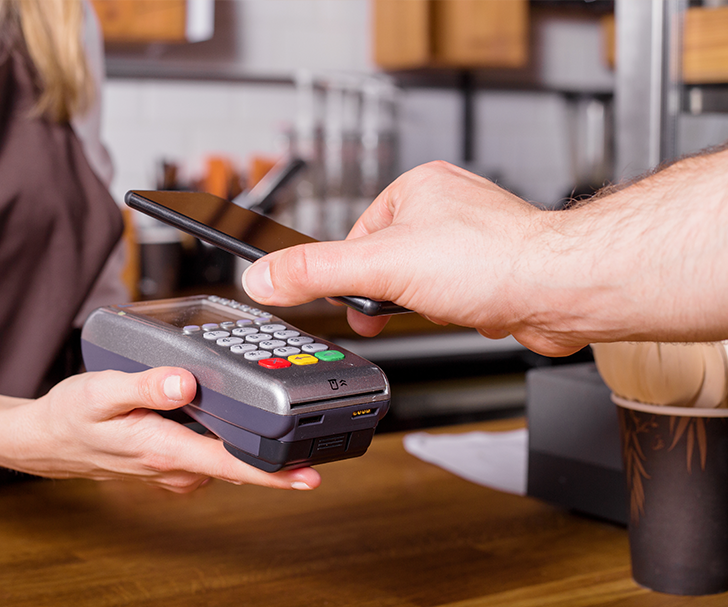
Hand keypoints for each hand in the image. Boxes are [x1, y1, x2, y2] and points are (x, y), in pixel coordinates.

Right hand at [0, 367, 321, 492]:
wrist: (49, 440)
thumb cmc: (72, 416)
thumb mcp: (101, 393)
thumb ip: (144, 386)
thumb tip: (184, 382)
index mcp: (164, 450)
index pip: (230, 466)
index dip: (273, 473)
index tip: (309, 476)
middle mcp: (176, 467)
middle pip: (239, 464)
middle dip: (277, 451)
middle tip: (310, 427)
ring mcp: (176, 468)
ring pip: (226, 458)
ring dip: (250, 442)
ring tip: (275, 412)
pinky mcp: (174, 462)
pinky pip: (210, 453)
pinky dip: (225, 437)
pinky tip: (226, 414)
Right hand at [243, 161, 563, 351]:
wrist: (564, 291)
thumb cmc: (492, 261)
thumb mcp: (381, 267)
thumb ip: (315, 273)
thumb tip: (263, 276)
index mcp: (417, 188)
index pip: (356, 237)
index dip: (354, 276)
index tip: (358, 299)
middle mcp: (447, 206)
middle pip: (388, 265)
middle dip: (400, 295)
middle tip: (411, 303)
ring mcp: (474, 238)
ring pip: (423, 287)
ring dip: (433, 307)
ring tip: (455, 302)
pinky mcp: (496, 270)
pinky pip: (456, 299)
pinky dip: (462, 313)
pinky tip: (477, 310)